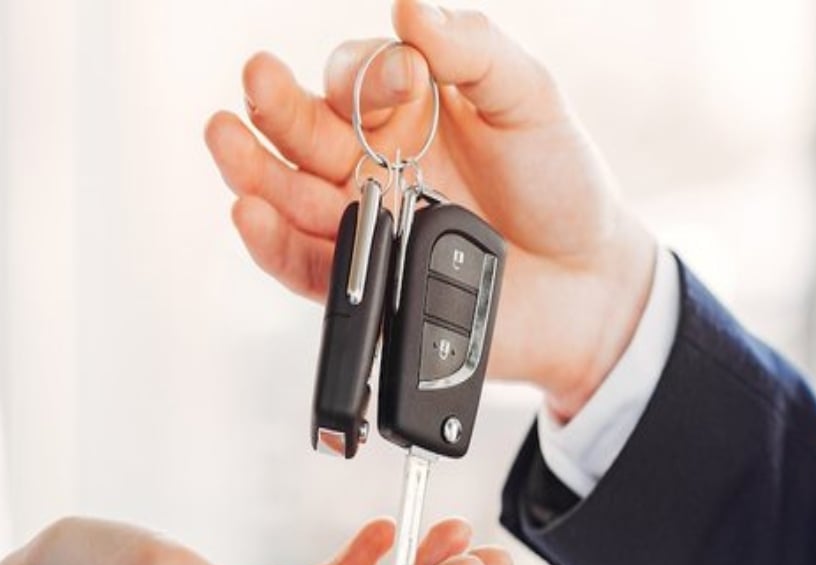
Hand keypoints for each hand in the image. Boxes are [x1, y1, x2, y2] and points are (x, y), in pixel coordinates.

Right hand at [205, 0, 657, 421]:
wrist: (589, 284)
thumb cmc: (563, 184)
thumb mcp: (530, 99)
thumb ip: (473, 50)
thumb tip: (410, 6)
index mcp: (406, 110)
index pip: (355, 78)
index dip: (365, 74)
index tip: (404, 80)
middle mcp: (373, 164)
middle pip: (304, 132)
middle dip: (276, 107)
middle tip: (258, 82)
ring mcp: (365, 225)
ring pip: (291, 196)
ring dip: (255, 169)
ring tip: (226, 139)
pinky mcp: (364, 287)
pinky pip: (306, 266)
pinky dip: (272, 243)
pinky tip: (250, 211)